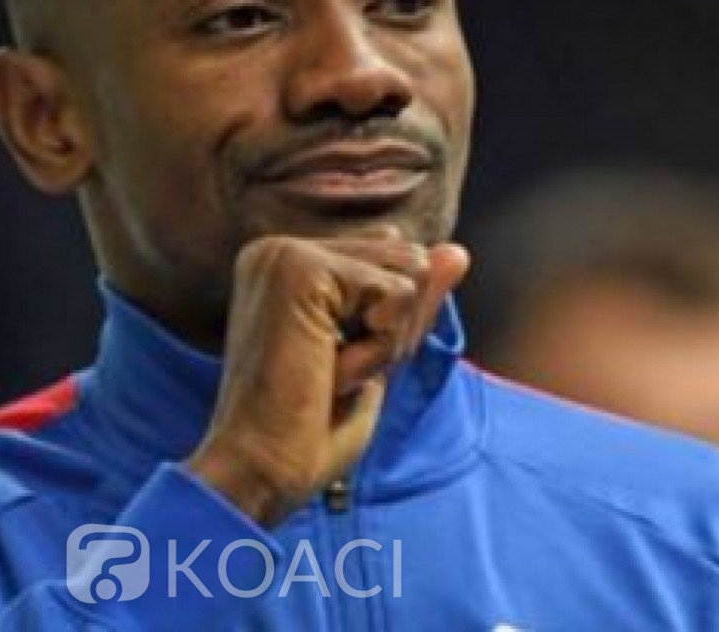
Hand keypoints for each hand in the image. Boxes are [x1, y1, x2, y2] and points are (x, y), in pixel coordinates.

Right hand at [186, 226, 468, 526]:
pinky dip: (379, 348)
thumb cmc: (310, 430)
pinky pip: (396, 294)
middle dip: (394, 331)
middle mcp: (280, 248)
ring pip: (408, 274)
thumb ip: (413, 301)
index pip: (395, 259)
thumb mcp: (378, 356)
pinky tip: (328, 373)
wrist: (260, 470)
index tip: (331, 368)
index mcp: (289, 264)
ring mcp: (286, 253)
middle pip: (409, 259)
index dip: (392, 327)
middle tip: (330, 374)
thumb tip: (457, 251)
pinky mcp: (299, 268)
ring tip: (327, 373)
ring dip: (387, 341)